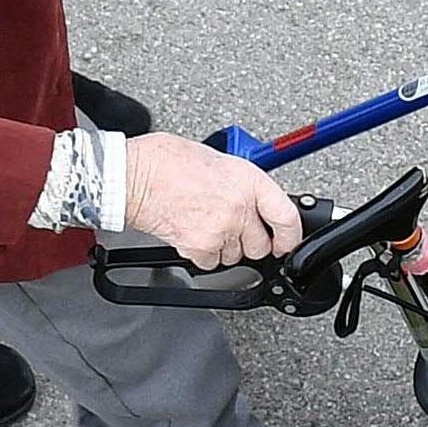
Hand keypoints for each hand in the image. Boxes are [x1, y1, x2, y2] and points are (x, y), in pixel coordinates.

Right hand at [124, 133, 305, 269]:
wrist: (136, 176)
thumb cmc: (169, 162)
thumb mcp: (221, 162)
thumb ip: (243, 185)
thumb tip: (255, 202)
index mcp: (248, 181)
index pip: (287, 217)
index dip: (291, 235)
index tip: (287, 242)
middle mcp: (239, 208)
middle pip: (261, 246)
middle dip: (251, 241)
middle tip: (235, 229)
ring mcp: (220, 230)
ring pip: (236, 257)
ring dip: (226, 247)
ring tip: (207, 223)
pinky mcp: (199, 248)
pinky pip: (211, 264)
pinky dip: (203, 254)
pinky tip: (193, 233)